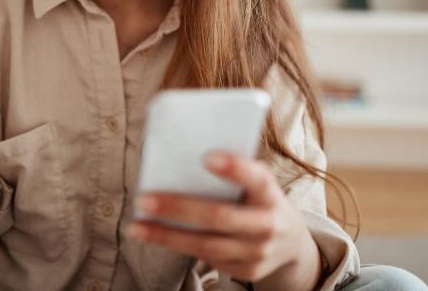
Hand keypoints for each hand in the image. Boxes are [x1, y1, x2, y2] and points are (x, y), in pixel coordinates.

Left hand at [127, 151, 318, 284]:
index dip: (234, 168)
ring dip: (166, 235)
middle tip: (144, 199)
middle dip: (177, 208)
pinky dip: (177, 245)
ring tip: (136, 226)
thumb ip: (234, 173)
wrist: (291, 243)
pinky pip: (206, 257)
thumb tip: (184, 159)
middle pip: (218, 216)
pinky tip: (155, 235)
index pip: (256, 178)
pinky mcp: (245, 270)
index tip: (207, 157)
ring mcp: (257, 252)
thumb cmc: (261, 200)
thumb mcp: (259, 182)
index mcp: (270, 193)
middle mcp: (268, 224)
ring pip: (205, 244)